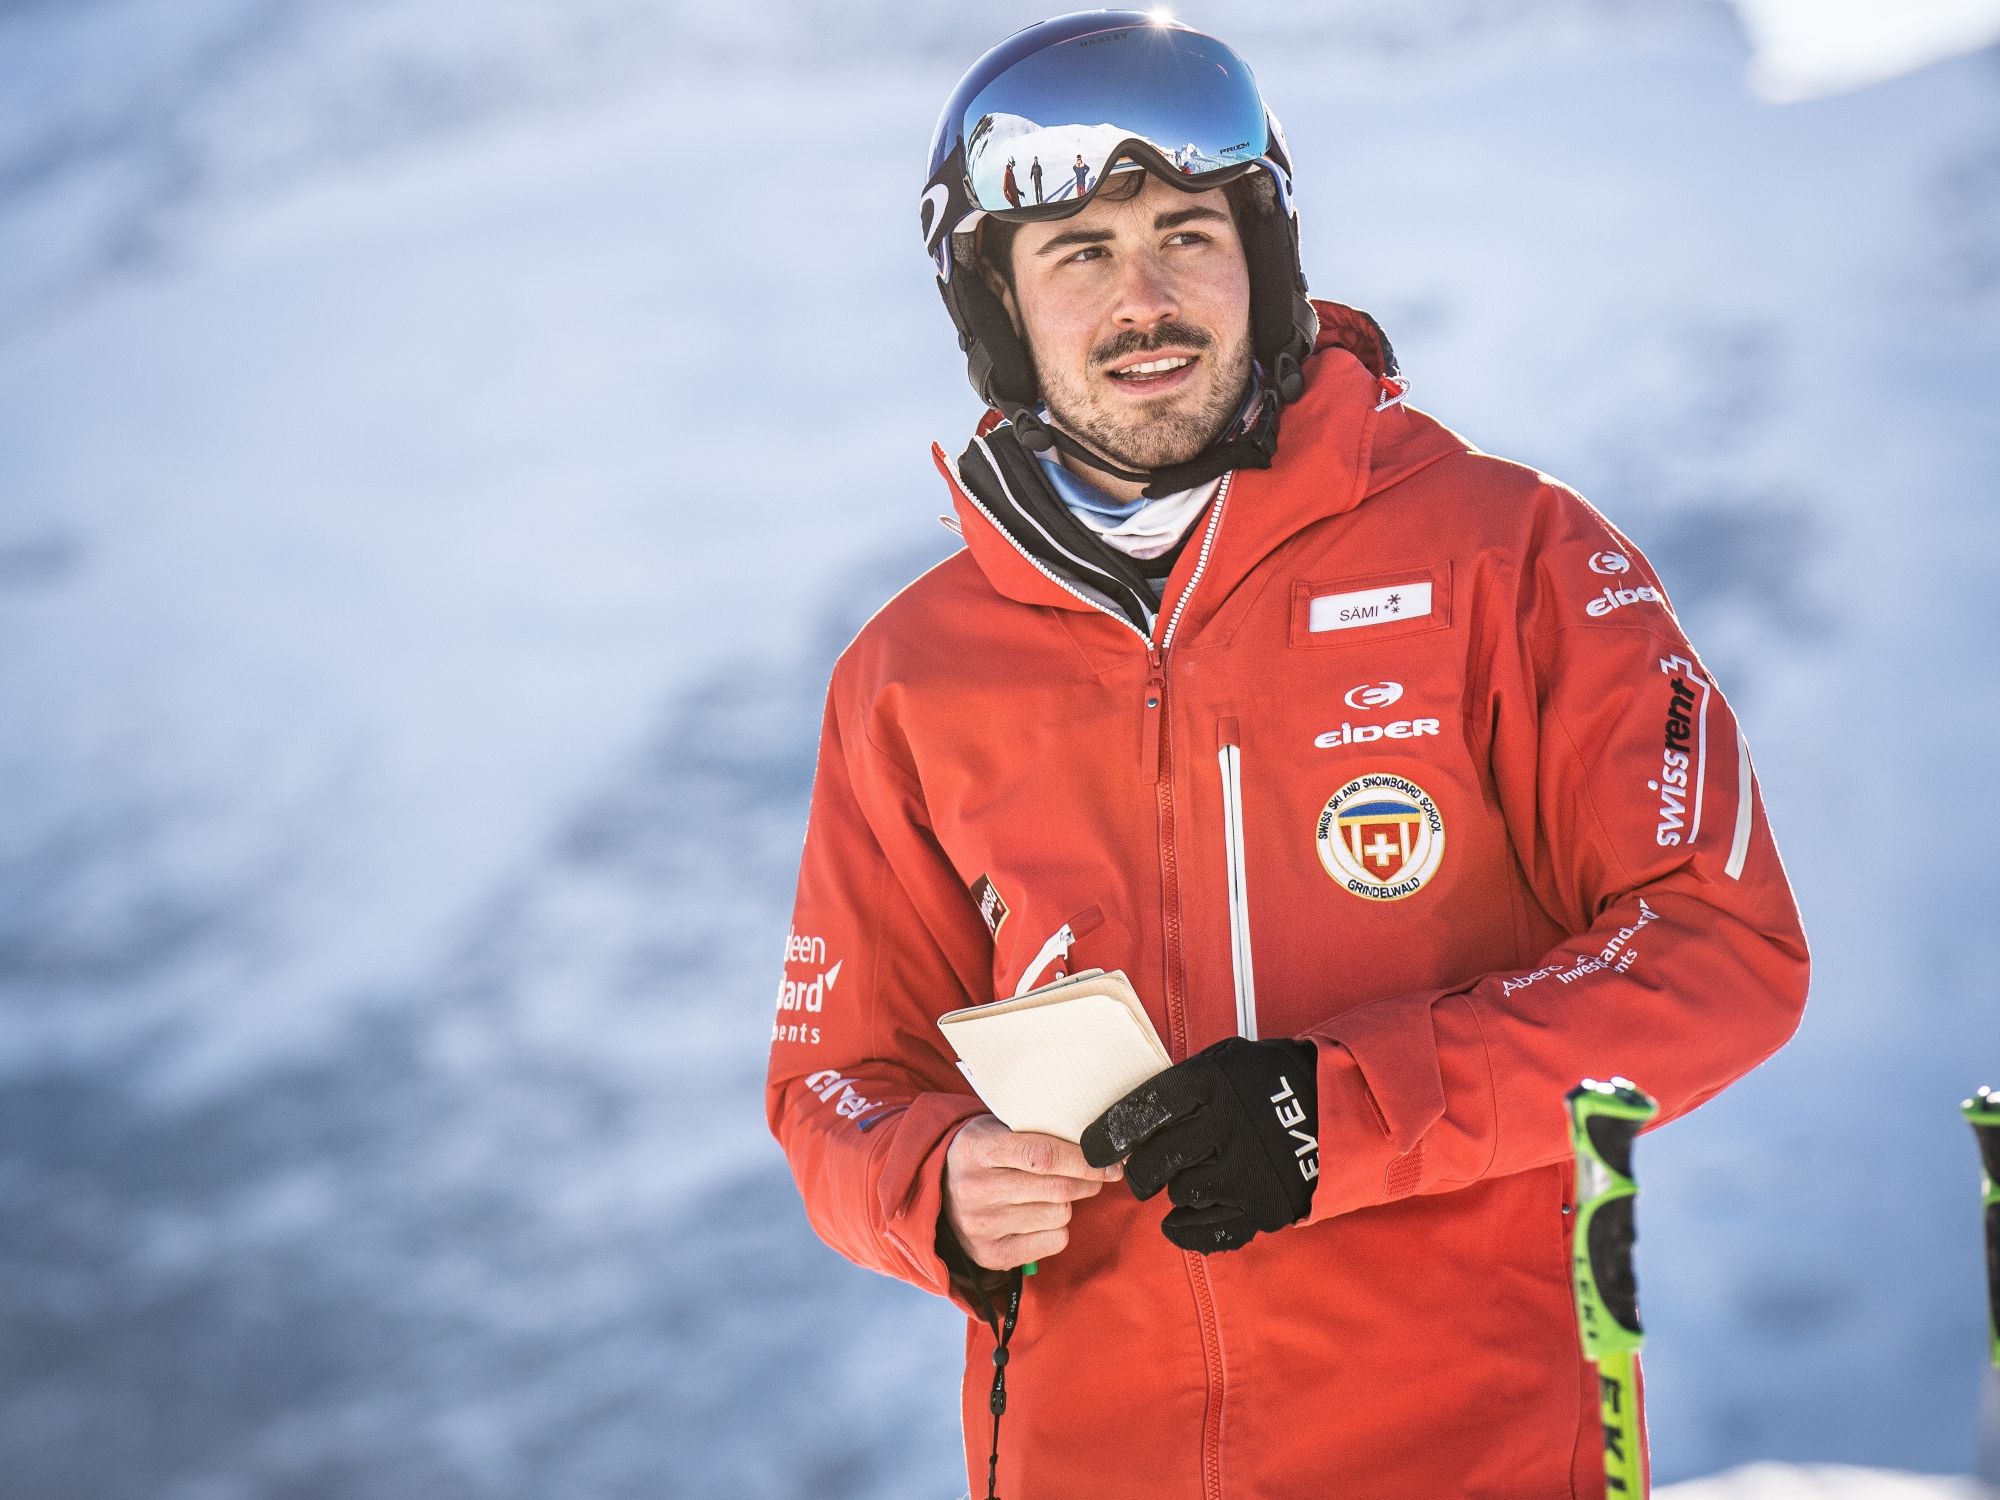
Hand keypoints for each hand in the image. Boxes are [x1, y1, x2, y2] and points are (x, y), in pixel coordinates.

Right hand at [944, 1115, 1122, 1270]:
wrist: (939, 1190)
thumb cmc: (983, 1154)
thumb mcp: (997, 1128)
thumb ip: (1037, 1131)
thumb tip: (1096, 1142)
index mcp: (977, 1149)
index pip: (1042, 1155)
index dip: (1084, 1159)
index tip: (1111, 1161)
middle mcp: (975, 1189)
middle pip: (1057, 1188)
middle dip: (1088, 1180)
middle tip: (1097, 1174)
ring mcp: (981, 1225)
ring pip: (1059, 1214)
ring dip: (1068, 1203)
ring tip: (1051, 1193)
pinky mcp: (990, 1254)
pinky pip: (1053, 1241)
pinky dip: (1057, 1228)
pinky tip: (1040, 1216)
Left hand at [1082, 1037, 1319, 1252]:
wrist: (1333, 1108)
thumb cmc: (1264, 1081)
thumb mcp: (1224, 1059)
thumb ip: (1182, 1086)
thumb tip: (1130, 1120)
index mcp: (1213, 1083)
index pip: (1146, 1110)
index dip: (1111, 1133)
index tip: (1092, 1150)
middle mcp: (1227, 1126)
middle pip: (1155, 1162)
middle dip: (1142, 1170)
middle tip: (1145, 1170)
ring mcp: (1246, 1170)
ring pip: (1181, 1194)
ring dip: (1179, 1188)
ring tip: (1197, 1174)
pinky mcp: (1262, 1206)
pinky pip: (1207, 1230)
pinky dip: (1190, 1227)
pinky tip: (1186, 1216)